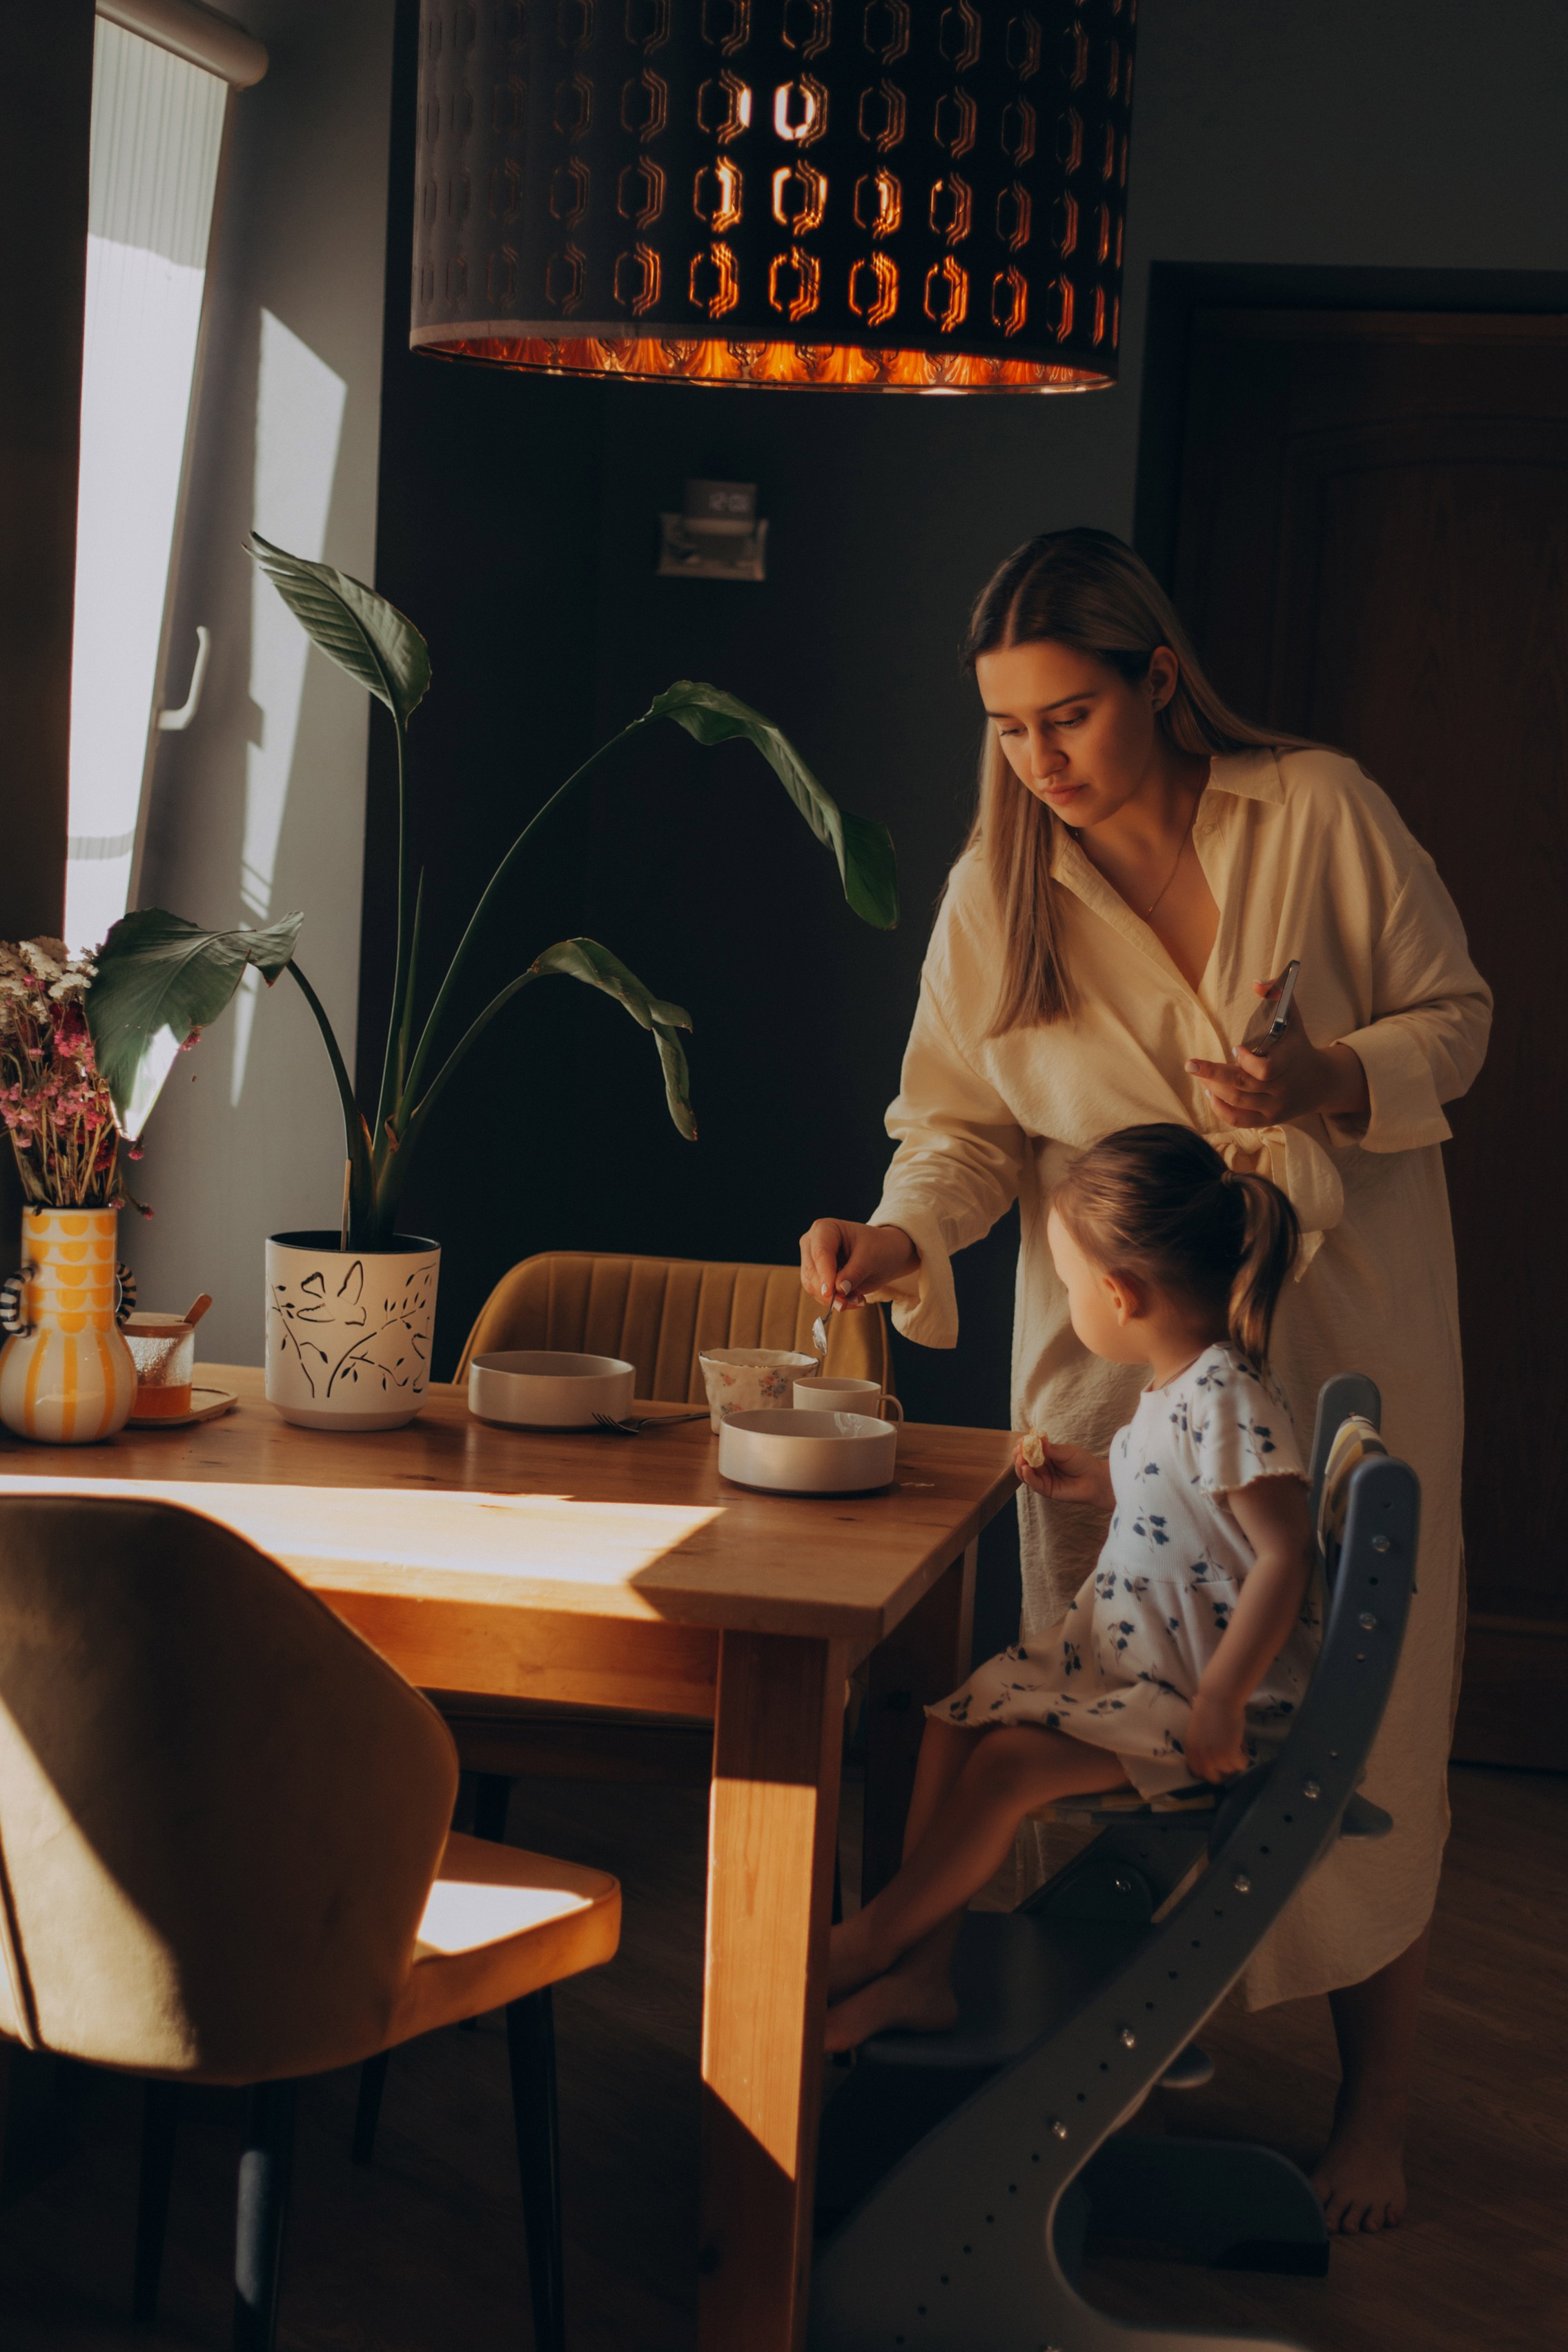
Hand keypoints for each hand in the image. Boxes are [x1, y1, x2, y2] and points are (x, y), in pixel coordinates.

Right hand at [799, 1218, 918, 1311]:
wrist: (888, 1254)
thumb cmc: (880, 1247)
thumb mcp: (871, 1258)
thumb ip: (854, 1273)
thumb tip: (839, 1289)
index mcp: (825, 1229)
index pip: (820, 1253)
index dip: (824, 1274)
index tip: (830, 1293)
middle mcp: (813, 1244)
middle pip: (811, 1271)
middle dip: (830, 1291)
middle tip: (850, 1302)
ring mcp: (813, 1261)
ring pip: (812, 1286)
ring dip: (834, 1299)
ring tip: (858, 1300)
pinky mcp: (817, 1277)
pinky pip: (819, 1295)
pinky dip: (836, 1301)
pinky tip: (854, 1299)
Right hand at [1014, 1435, 1112, 1510]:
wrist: (1096, 1479)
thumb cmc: (1083, 1463)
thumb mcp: (1066, 1451)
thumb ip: (1050, 1448)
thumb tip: (1036, 1439)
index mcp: (1046, 1455)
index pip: (1029, 1449)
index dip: (1023, 1445)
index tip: (1022, 1441)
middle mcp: (1042, 1467)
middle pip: (1023, 1461)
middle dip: (1018, 1455)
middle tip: (1018, 1450)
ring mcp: (1043, 1479)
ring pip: (1024, 1473)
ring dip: (1019, 1465)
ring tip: (1020, 1458)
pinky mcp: (1046, 1490)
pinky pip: (1033, 1484)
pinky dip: (1027, 1476)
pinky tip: (1025, 1468)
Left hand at [1184, 977, 1368, 1128]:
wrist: (1323, 1083)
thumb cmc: (1300, 1045)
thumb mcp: (1294, 1019)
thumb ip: (1279, 996)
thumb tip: (1256, 983)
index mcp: (1289, 1063)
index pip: (1264, 1069)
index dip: (1246, 1061)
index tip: (1236, 1048)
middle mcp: (1282, 1088)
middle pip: (1243, 1086)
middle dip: (1213, 1074)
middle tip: (1190, 1064)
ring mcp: (1275, 1107)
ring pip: (1238, 1102)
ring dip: (1213, 1089)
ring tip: (1200, 1076)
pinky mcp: (1269, 1120)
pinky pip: (1239, 1120)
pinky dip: (1220, 1109)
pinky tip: (1210, 1095)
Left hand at [1184, 1686, 1249, 1782]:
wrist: (1219, 1697)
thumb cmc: (1208, 1705)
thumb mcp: (1198, 1729)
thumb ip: (1201, 1743)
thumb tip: (1209, 1747)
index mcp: (1190, 1750)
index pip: (1197, 1773)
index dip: (1209, 1770)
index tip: (1218, 1763)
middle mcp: (1200, 1757)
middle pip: (1213, 1778)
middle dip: (1223, 1770)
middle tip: (1231, 1758)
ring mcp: (1215, 1758)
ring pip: (1230, 1771)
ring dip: (1235, 1759)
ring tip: (1236, 1743)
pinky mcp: (1230, 1755)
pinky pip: (1241, 1765)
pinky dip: (1245, 1756)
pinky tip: (1242, 1743)